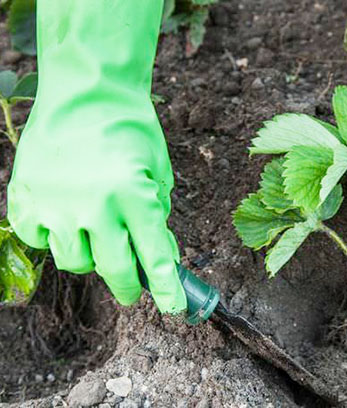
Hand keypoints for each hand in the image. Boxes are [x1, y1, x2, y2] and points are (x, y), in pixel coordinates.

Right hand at [7, 0, 185, 312]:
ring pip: (75, 262)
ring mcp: (57, 203)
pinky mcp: (28, 197)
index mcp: (135, 195)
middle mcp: (95, 205)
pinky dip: (55, 239)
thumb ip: (156, 214)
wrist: (85, 91)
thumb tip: (159, 253)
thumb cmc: (130, 128)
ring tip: (98, 240)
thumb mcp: (157, 170)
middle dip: (129, 287)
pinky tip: (66, 221)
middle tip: (133, 292)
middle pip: (115, 268)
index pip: (155, 256)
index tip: (174, 309)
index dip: (166, 288)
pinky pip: (40, 240)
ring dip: (91, 259)